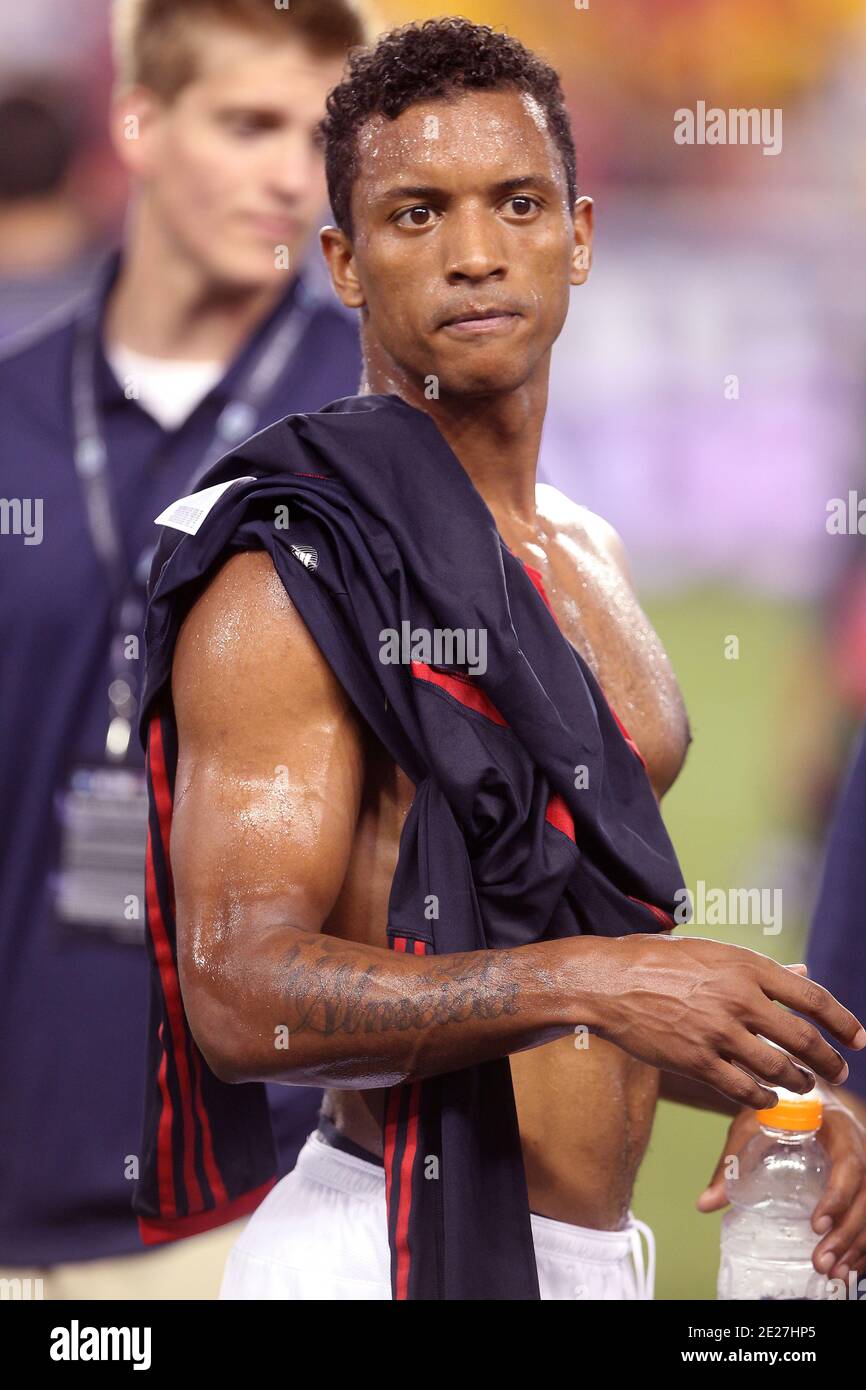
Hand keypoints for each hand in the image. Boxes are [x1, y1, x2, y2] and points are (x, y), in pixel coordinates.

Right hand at [588, 935, 865, 1109]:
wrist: (609, 981)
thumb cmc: (658, 961)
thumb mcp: (714, 953)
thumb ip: (761, 969)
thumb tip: (804, 975)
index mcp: (746, 967)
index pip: (812, 998)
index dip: (842, 1021)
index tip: (859, 1038)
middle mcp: (739, 999)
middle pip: (802, 1039)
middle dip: (829, 1060)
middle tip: (839, 1071)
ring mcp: (718, 1033)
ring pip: (777, 1069)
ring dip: (798, 1082)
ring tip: (804, 1084)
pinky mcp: (696, 1061)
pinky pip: (743, 1089)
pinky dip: (763, 1098)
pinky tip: (768, 1097)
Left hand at [696, 1091, 865, 1281]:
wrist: (804, 1101)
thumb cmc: (779, 1112)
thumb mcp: (753, 1127)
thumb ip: (733, 1162)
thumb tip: (706, 1203)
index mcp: (836, 1130)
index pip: (848, 1164)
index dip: (837, 1196)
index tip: (817, 1224)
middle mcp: (859, 1150)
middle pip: (864, 1195)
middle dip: (846, 1233)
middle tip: (821, 1260)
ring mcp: (865, 1172)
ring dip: (855, 1246)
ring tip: (832, 1271)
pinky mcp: (862, 1189)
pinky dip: (862, 1248)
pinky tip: (847, 1269)